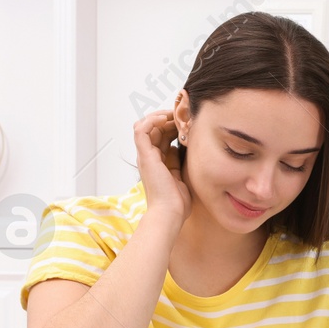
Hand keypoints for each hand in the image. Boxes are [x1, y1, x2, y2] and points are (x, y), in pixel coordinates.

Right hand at [133, 109, 191, 227]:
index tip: (187, 121)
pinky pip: (141, 130)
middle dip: (168, 118)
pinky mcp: (145, 156)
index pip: (162, 135)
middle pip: (154, 128)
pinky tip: (165, 119)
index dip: (173, 125)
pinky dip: (151, 120)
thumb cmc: (177, 202)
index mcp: (158, 162)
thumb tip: (186, 148)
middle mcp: (149, 157)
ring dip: (159, 116)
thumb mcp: (183, 176)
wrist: (169, 213)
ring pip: (145, 125)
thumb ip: (181, 161)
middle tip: (182, 114)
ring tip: (173, 114)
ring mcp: (145, 156)